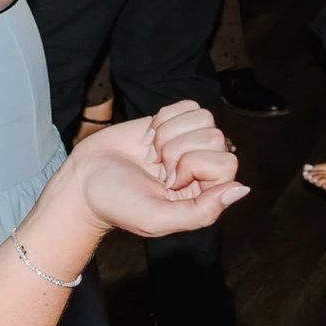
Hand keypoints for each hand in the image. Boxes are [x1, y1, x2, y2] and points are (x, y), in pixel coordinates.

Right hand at [70, 101, 248, 236]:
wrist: (84, 180)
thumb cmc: (118, 204)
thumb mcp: (158, 219)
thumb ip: (203, 211)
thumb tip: (241, 188)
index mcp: (205, 194)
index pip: (226, 163)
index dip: (194, 167)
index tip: (167, 182)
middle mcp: (202, 167)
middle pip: (216, 137)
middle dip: (179, 150)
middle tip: (157, 169)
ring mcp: (188, 143)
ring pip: (204, 118)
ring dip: (170, 134)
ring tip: (153, 155)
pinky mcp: (172, 123)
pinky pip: (188, 106)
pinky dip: (166, 118)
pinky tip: (150, 138)